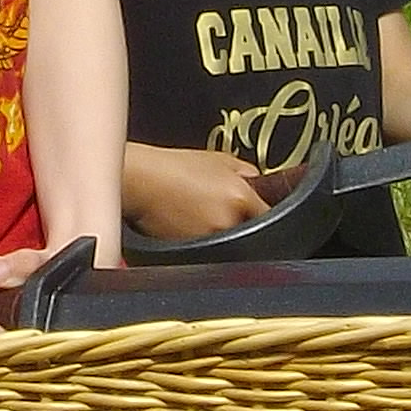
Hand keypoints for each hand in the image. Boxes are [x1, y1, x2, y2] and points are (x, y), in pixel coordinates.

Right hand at [126, 146, 272, 241]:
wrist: (141, 181)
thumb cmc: (173, 167)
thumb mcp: (218, 159)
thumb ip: (248, 172)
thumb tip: (262, 182)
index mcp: (238, 196)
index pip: (269, 214)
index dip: (266, 212)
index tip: (263, 211)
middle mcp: (227, 221)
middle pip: (250, 230)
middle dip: (242, 221)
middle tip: (223, 207)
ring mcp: (209, 239)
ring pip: (228, 241)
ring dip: (222, 231)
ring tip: (201, 212)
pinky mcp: (192, 251)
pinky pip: (209, 250)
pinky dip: (204, 238)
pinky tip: (189, 222)